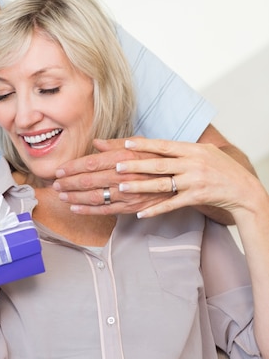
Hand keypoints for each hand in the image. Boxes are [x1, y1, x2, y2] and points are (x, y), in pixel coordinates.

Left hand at [53, 137, 171, 214]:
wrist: (180, 179)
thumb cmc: (158, 158)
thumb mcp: (140, 145)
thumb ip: (116, 145)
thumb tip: (96, 143)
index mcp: (124, 158)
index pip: (92, 162)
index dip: (73, 167)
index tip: (60, 169)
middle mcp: (123, 176)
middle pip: (89, 180)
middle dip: (69, 183)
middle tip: (55, 183)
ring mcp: (127, 194)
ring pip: (94, 197)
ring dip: (74, 197)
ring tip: (61, 195)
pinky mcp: (130, 207)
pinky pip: (105, 210)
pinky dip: (88, 210)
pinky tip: (75, 208)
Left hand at [114, 137, 263, 219]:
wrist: (243, 189)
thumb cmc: (222, 168)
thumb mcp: (205, 151)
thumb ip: (183, 148)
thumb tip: (161, 144)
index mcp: (192, 150)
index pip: (163, 145)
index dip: (144, 145)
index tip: (126, 144)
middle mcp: (192, 164)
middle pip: (159, 164)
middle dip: (136, 165)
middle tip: (116, 166)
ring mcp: (193, 182)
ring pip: (162, 184)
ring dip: (140, 186)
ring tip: (122, 187)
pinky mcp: (196, 198)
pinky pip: (172, 204)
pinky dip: (156, 209)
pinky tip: (142, 214)